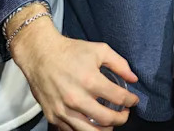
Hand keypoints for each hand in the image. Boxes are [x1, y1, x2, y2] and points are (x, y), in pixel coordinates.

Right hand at [9, 17, 137, 129]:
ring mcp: (63, 110)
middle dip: (122, 118)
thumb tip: (134, 78)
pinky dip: (85, 130)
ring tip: (110, 122)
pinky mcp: (53, 116)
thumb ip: (120, 64)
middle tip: (125, 113)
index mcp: (90, 81)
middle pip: (107, 119)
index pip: (119, 98)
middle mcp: (76, 98)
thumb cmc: (70, 51)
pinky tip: (92, 123)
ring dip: (105, 129)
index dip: (131, 101)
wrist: (40, 54)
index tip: (133, 100)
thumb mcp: (100, 50)